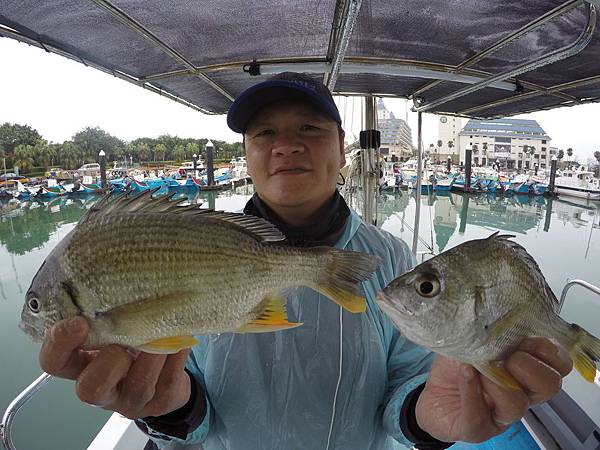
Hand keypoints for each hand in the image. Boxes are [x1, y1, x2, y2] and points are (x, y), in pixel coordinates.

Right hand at [39, 316, 190, 418]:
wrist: (166, 375)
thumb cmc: (134, 342)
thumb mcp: (115, 327)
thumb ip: (108, 312)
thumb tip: (116, 276)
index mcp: (82, 365)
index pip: (54, 361)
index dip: (60, 343)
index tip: (79, 321)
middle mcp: (103, 388)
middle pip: (89, 388)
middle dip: (109, 363)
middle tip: (123, 343)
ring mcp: (132, 399)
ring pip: (138, 385)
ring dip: (152, 355)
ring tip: (163, 332)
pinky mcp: (161, 401)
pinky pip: (168, 379)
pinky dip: (176, 356)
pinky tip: (181, 341)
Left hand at [415, 338, 572, 442]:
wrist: (431, 395)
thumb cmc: (457, 367)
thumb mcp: (472, 340)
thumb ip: (488, 330)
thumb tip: (492, 312)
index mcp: (527, 369)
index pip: (559, 363)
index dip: (548, 349)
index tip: (524, 338)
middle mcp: (522, 394)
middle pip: (550, 385)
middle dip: (529, 366)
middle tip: (505, 358)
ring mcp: (502, 414)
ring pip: (517, 404)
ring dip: (497, 381)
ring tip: (476, 367)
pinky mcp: (479, 427)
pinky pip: (480, 415)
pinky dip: (471, 391)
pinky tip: (464, 374)